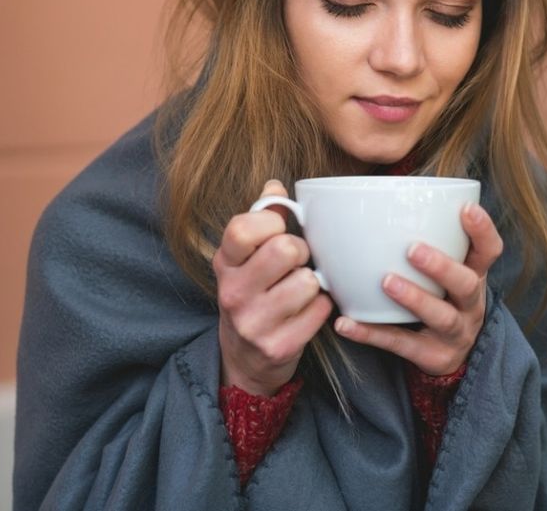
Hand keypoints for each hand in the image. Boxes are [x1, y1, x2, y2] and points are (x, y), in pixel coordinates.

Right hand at [214, 180, 332, 395]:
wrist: (244, 360)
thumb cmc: (253, 296)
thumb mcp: (245, 259)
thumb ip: (262, 219)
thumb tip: (276, 185)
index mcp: (225, 264)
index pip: (243, 228)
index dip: (272, 222)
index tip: (278, 231)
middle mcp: (233, 293)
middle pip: (285, 249)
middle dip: (301, 251)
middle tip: (297, 262)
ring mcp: (253, 323)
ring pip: (308, 281)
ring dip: (313, 283)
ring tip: (300, 290)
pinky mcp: (278, 347)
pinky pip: (321, 310)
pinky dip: (321, 308)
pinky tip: (306, 312)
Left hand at [333, 202, 502, 374]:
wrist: (453, 355)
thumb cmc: (441, 297)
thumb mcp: (449, 272)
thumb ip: (430, 242)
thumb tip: (376, 203)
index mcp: (475, 276)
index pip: (489, 251)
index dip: (482, 230)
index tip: (465, 209)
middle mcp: (470, 305)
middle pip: (466, 285)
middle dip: (442, 267)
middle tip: (413, 249)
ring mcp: (455, 333)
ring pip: (440, 317)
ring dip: (413, 298)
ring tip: (386, 282)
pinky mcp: (433, 357)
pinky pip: (400, 345)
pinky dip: (371, 334)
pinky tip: (346, 324)